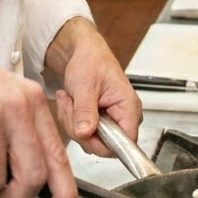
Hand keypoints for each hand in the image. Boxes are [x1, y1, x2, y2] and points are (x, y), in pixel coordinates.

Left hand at [45, 17, 140, 156]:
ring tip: (68, 99)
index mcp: (129, 108)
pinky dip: (71, 120)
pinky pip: (84, 133)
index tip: (82, 129)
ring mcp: (111, 121)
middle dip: (79, 128)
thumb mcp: (85, 85)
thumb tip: (85, 134)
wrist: (83, 52)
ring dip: (72, 122)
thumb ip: (86, 111)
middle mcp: (124, 118)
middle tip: (69, 105)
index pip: (124, 143)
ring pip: (89, 140)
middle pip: (103, 145)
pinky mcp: (99, 122)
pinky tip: (69, 103)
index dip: (102, 143)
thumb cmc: (91, 61)